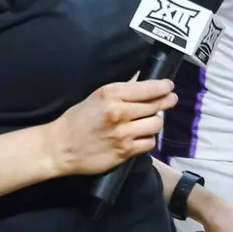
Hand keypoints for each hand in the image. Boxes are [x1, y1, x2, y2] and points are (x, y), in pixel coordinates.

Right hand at [48, 79, 175, 176]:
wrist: (61, 147)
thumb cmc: (78, 119)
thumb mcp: (97, 96)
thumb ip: (122, 90)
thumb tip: (142, 79)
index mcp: (111, 94)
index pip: (147, 88)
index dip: (163, 87)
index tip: (169, 87)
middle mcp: (119, 112)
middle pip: (155, 106)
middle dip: (166, 102)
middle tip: (170, 100)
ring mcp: (123, 133)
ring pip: (156, 124)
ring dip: (156, 121)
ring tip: (152, 120)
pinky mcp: (124, 152)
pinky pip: (149, 143)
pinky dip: (149, 139)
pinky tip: (143, 136)